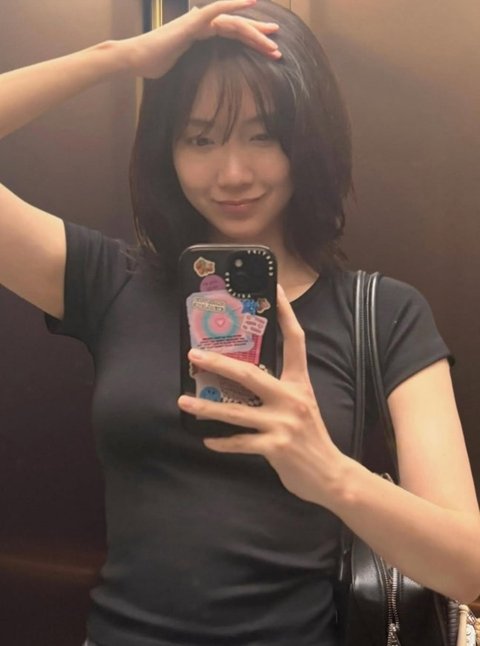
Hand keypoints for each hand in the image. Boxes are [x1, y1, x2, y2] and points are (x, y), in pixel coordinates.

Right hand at [121, 0, 280, 78]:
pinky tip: (252, 3)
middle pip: (237, 27)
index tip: (268, 49)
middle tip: (277, 43)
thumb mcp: (183, 67)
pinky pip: (218, 11)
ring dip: (254, 31)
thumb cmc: (155, 65)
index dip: (251, 40)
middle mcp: (203, 23)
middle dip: (258, 35)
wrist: (136, 60)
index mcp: (202, 34)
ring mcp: (198, 21)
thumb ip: (195, 66)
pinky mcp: (193, 22)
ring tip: (273, 38)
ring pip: (233, 22)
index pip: (232, 35)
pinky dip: (235, 5)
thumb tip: (204, 81)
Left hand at [178, 285, 347, 507]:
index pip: (295, 341)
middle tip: (194, 354)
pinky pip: (240, 442)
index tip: (276, 289)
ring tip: (183, 401)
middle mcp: (291, 399)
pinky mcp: (275, 447)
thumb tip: (246, 377)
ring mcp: (283, 423)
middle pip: (249, 374)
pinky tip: (207, 440)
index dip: (286, 314)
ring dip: (206, 407)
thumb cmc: (312, 438)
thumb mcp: (303, 405)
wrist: (332, 475)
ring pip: (236, 411)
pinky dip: (221, 443)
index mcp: (300, 383)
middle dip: (218, 363)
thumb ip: (280, 390)